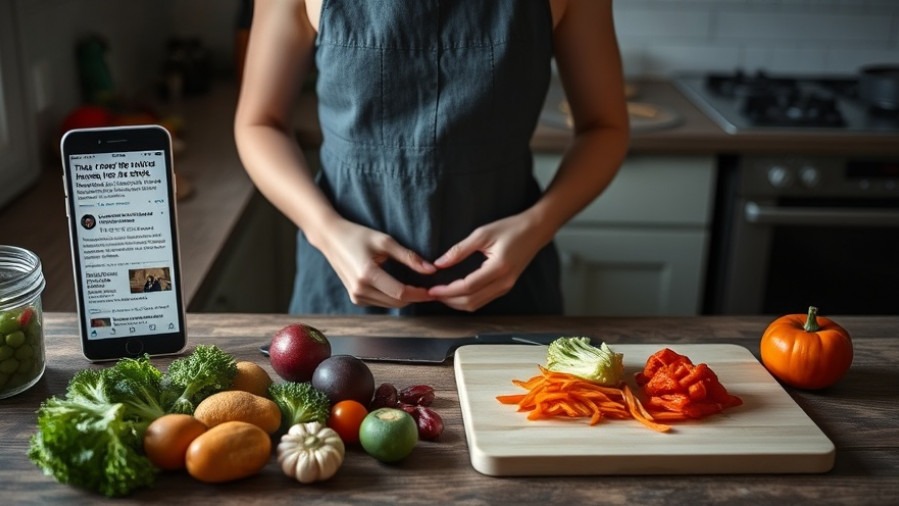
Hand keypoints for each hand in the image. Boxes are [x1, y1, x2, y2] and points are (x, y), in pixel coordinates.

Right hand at [315, 219, 436, 307]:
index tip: (433, 289)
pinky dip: (392, 297)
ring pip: (390, 305)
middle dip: (415, 296)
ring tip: (416, 285)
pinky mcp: (355, 298)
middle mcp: (360, 290)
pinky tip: (398, 285)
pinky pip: (381, 302)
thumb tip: (431, 270)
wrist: (330, 238)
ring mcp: (356, 296)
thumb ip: (409, 257)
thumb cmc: (358, 235)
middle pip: (397, 302)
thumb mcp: (385, 241)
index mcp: (367, 274)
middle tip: (429, 287)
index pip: (401, 293)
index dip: (419, 293)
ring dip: (405, 298)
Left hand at [427, 213, 548, 311]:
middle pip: (471, 301)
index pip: (468, 287)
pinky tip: (455, 293)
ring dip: (457, 303)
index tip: (432, 289)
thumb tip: (439, 263)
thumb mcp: (482, 234)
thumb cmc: (510, 228)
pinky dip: (467, 300)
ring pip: (477, 304)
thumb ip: (460, 250)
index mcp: (499, 268)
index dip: (447, 291)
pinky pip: (483, 300)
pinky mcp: (505, 287)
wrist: (535, 231)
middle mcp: (504, 283)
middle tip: (432, 294)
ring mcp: (506, 287)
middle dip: (449, 300)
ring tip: (440, 294)